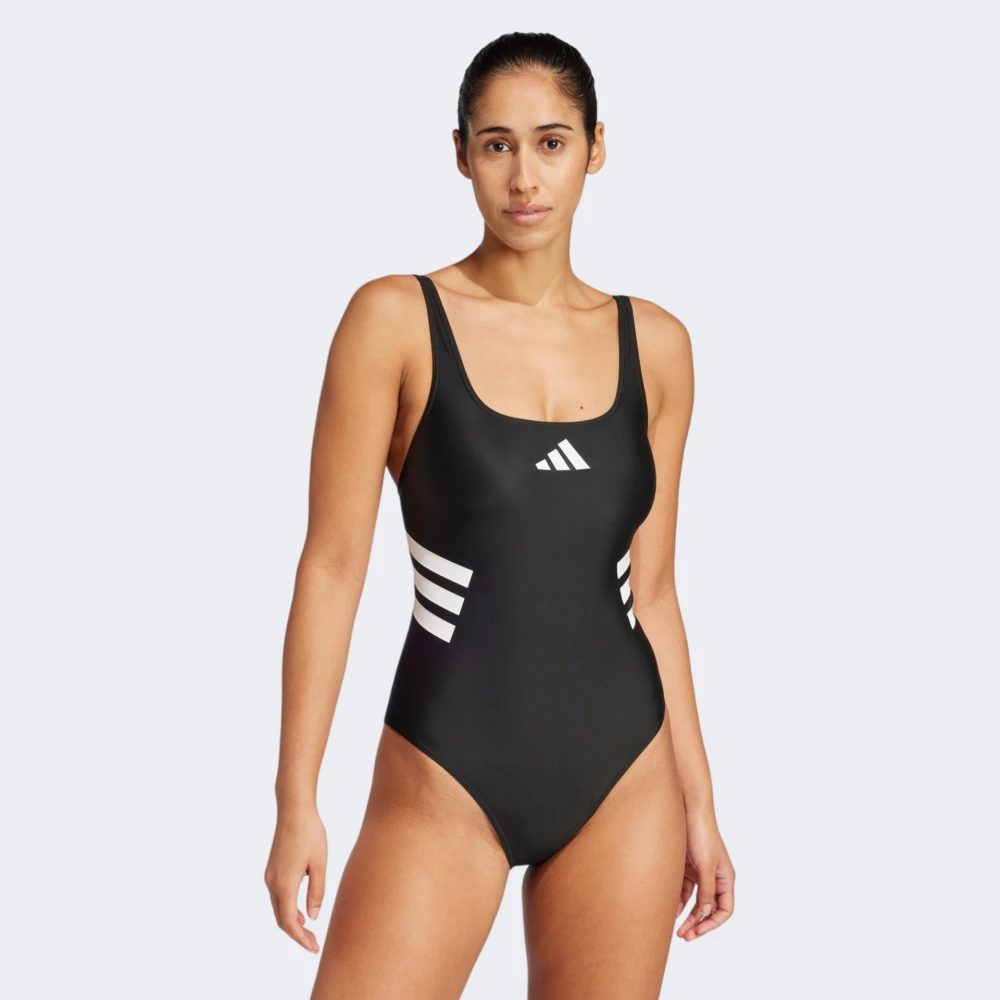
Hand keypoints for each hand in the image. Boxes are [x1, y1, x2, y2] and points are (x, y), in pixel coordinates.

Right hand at [264, 805, 327, 952]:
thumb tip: (313, 918)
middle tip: (314, 944)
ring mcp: (270, 875)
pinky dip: (288, 908)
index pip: (290, 922)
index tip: (314, 948)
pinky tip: (302, 910)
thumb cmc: (310, 833)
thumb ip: (317, 892)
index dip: (301, 939)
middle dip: (297, 934)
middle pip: (281, 918)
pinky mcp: (272, 869)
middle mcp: (272, 882)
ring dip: (292, 922)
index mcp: (285, 884)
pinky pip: (278, 896)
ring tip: (310, 931)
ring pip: (278, 908)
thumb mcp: (320, 864)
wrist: (293, 810)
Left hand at [675, 812, 734, 940]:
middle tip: (683, 936)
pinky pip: (684, 889)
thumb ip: (706, 890)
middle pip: (708, 908)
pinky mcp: (687, 867)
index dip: (713, 923)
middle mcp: (715, 877)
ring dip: (686, 914)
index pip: (725, 909)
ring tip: (675, 927)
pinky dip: (678, 899)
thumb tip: (705, 912)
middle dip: (697, 923)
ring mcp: (700, 872)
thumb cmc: (701, 834)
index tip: (697, 932)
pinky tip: (670, 907)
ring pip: (695, 901)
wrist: (687, 810)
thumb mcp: (705, 865)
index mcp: (725, 878)